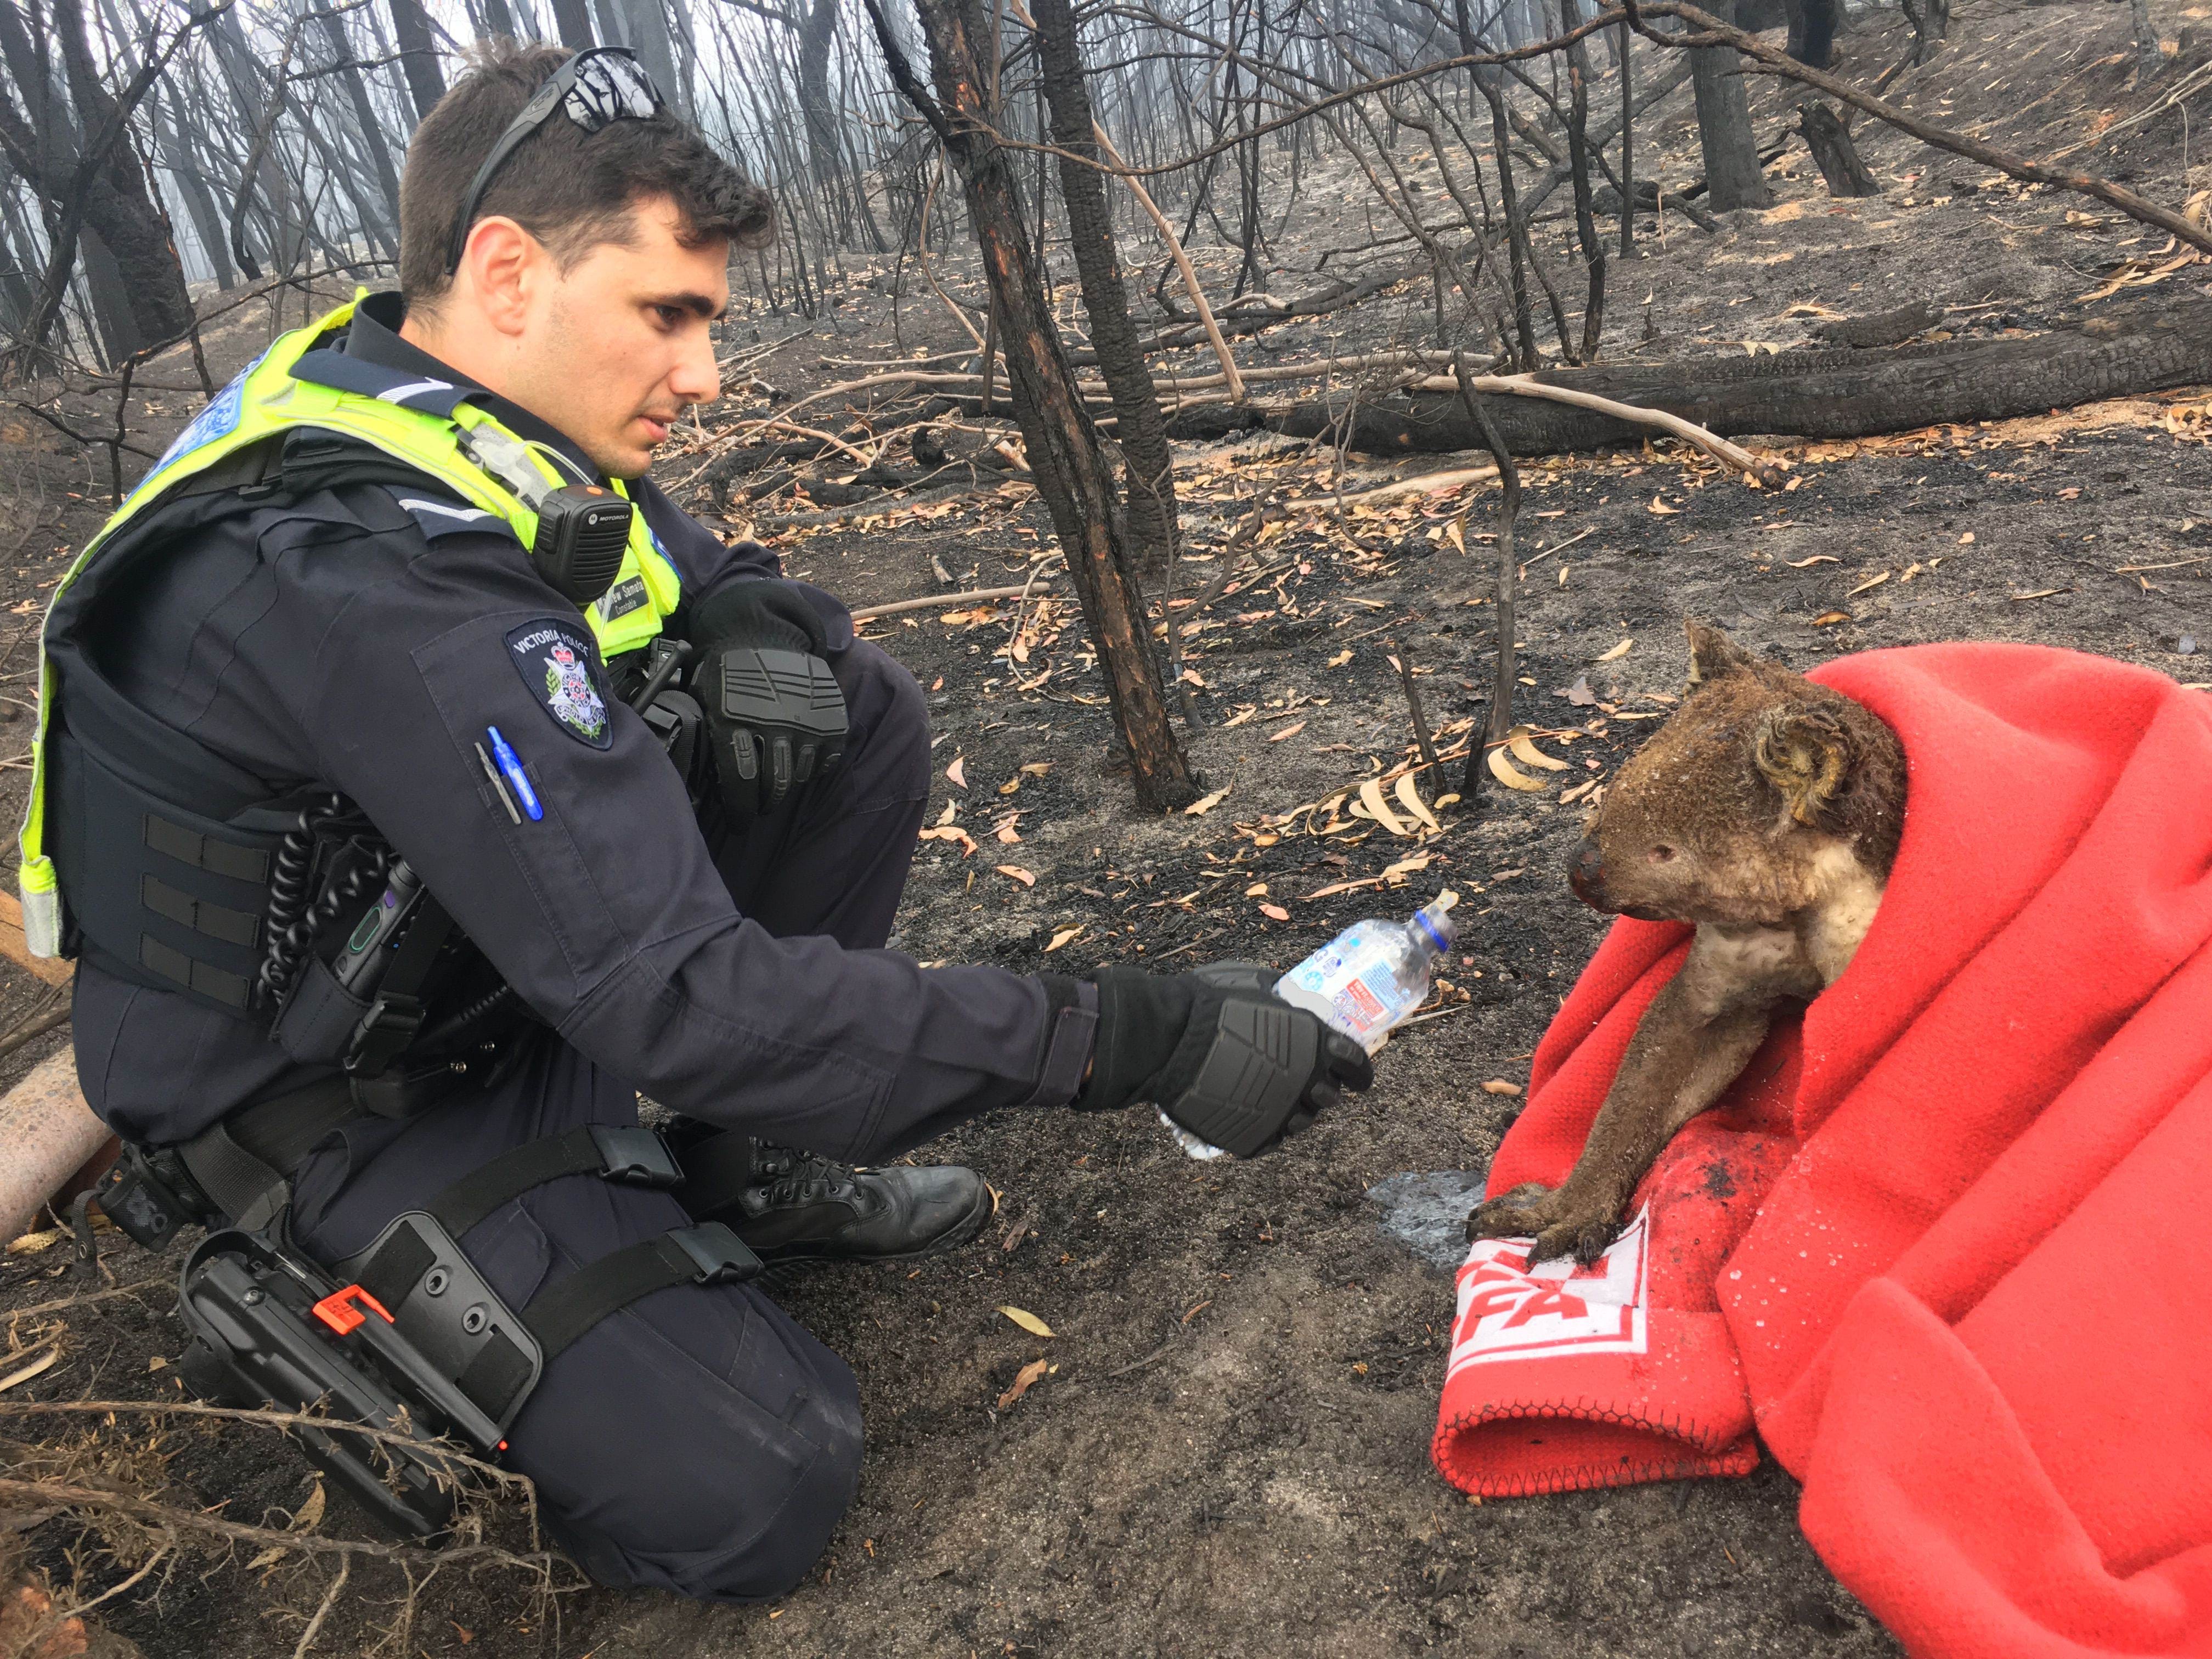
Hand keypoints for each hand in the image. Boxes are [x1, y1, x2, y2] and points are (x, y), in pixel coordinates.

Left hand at [687, 581, 847, 824]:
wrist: (765, 631)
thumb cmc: (727, 668)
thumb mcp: (703, 697)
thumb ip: (706, 733)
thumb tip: (696, 776)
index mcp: (735, 721)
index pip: (742, 782)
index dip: (741, 811)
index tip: (739, 824)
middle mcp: (774, 724)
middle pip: (774, 786)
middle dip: (763, 803)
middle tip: (757, 804)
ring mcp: (807, 722)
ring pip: (799, 776)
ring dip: (787, 784)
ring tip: (776, 778)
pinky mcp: (831, 720)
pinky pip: (825, 761)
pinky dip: (813, 766)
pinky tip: (798, 757)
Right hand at [1072, 962, 1372, 1156]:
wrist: (1167, 1041)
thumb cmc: (1209, 1004)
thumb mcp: (1254, 983)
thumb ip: (1280, 998)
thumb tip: (1286, 995)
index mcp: (1316, 1044)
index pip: (1357, 1066)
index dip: (1360, 1072)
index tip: (1358, 1077)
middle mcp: (1306, 1084)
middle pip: (1330, 1097)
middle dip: (1323, 1089)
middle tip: (1306, 1080)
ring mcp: (1280, 1116)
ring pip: (1302, 1122)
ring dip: (1296, 1110)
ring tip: (1276, 1097)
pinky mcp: (1254, 1138)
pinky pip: (1271, 1139)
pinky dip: (1267, 1128)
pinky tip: (1253, 1114)